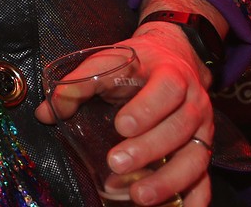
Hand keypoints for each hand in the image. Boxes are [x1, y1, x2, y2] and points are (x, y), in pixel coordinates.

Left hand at [35, 24, 213, 205]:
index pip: (166, 90)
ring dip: (169, 180)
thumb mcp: (109, 62)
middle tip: (117, 163)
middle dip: (149, 149)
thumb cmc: (137, 64)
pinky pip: (205, 176)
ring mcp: (202, 129)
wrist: (175, 57)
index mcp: (170, 75)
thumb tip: (46, 112)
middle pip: (178, 128)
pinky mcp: (204, 149)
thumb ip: (78, 84)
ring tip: (139, 196)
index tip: (121, 126)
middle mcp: (192, 103)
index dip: (146, 109)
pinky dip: (197, 196)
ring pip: (195, 157)